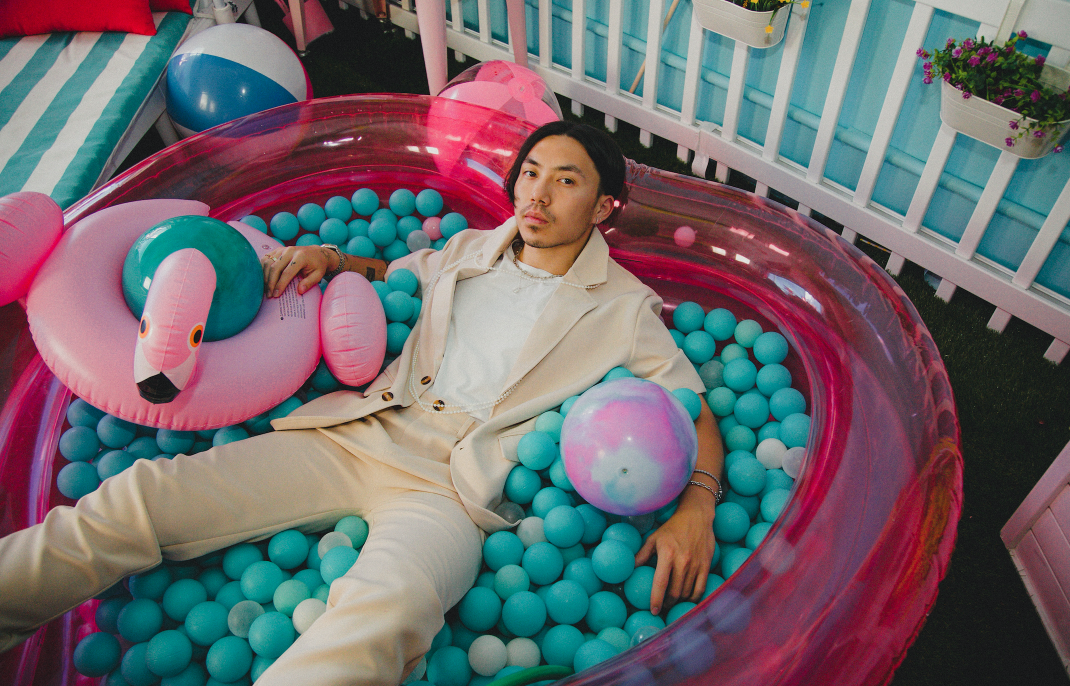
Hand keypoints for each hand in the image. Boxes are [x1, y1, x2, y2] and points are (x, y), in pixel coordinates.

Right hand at [261, 245, 333, 297]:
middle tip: (269, 295)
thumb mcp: (318, 275)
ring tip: (266, 290)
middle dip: (270, 283)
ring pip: (268, 263)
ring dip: (265, 277)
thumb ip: (309, 283)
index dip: (280, 284)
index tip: (276, 295)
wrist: (316, 252)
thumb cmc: (317, 266)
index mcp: (301, 256)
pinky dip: (262, 269)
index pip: (287, 272)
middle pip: (275, 268)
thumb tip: (300, 291)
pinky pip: (266, 259)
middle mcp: (290, 251)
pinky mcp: (277, 250)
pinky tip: (263, 280)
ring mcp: (282, 249)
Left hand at [635, 501, 715, 615]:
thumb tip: (630, 568)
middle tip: (663, 607)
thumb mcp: (654, 538)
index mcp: (667, 554)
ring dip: (679, 602)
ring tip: (673, 603)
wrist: (696, 516)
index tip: (653, 610)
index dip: (656, 599)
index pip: (661, 583)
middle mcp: (683, 561)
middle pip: (675, 592)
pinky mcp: (706, 565)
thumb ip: (642, 555)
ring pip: (687, 592)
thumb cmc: (672, 527)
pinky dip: (694, 598)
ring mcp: (696, 564)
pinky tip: (687, 599)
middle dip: (668, 604)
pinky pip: (701, 588)